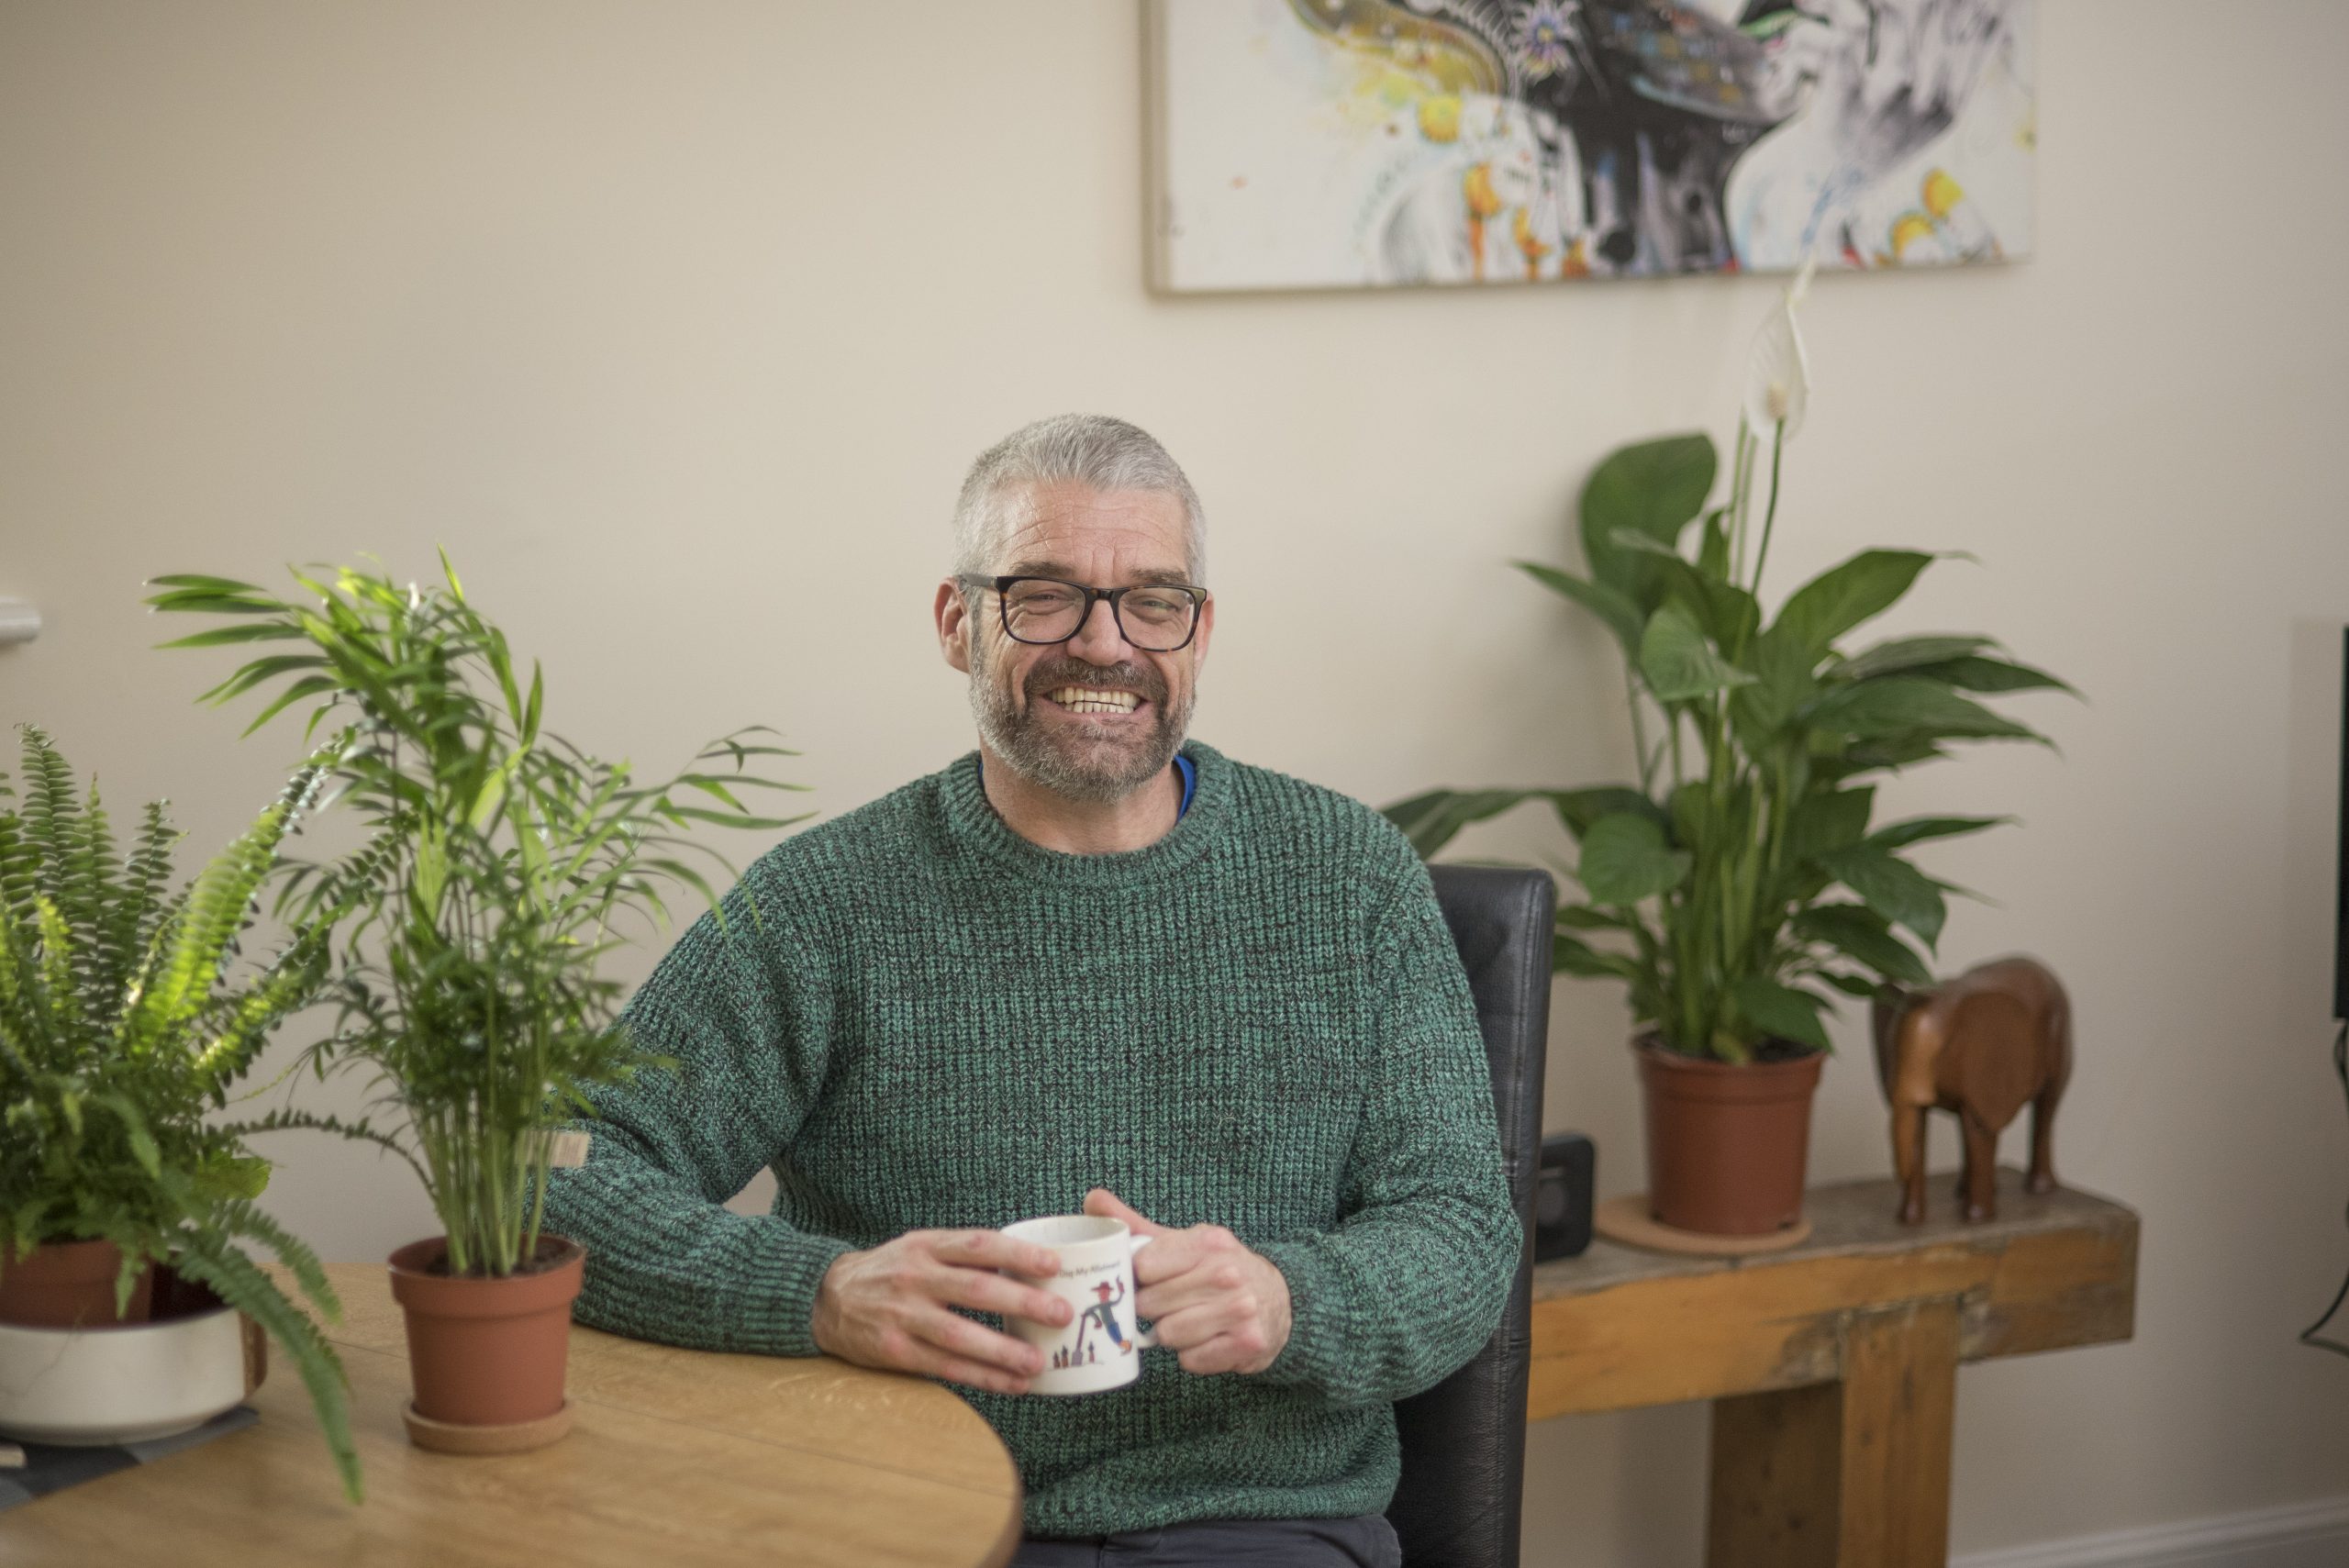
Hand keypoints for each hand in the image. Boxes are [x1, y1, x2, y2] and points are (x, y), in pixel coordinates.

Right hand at [812, 1229, 1071, 1395]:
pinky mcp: (896, 1351)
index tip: (1054, 1266)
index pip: (978, 1245)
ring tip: (1038, 1362)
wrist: (827, 1298)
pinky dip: (982, 1377)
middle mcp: (915, 1278)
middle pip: (975, 1290)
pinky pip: (946, 1367)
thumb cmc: (891, 1270)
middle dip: (1021, 1303)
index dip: (1017, 1254)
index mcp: (926, 1246)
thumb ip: (962, 1256)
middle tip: (1060, 1314)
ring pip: (960, 1335)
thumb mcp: (920, 1247)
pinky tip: (1013, 1384)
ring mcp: (903, 1316)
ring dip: (1003, 1351)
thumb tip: (1027, 1268)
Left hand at [1084, 1188, 1291, 1374]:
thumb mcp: (1183, 1242)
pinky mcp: (1246, 1343)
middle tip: (1170, 1304)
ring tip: (1189, 1320)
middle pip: (1151, 1305)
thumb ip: (1136, 1225)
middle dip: (1153, 1309)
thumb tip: (1092, 1199)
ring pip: (1168, 1335)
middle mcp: (1227, 1273)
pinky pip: (1190, 1360)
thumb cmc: (1218, 1269)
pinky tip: (1207, 1339)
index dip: (1139, 1278)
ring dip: (1172, 1334)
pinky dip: (1193, 1355)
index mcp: (1208, 1242)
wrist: (1279, 1300)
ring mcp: (1240, 1309)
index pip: (1144, 1266)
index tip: (1148, 1280)